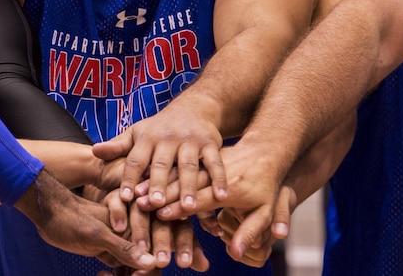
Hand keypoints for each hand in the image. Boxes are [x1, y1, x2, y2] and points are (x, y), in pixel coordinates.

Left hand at [16, 172, 157, 271]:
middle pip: (145, 263)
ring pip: (131, 267)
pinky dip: (115, 275)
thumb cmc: (71, 217)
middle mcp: (131, 233)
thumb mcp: (97, 235)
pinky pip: (119, 267)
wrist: (48, 212)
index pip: (152, 254)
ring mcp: (119, 242)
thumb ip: (124, 248)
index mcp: (133, 224)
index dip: (146, 271)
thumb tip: (151, 263)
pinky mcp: (106, 249)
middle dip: (134, 275)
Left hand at [92, 97, 226, 210]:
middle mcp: (168, 139)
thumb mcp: (137, 133)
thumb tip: (94, 152)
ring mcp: (190, 141)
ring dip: (188, 186)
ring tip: (188, 207)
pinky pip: (215, 163)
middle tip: (154, 205)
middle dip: (158, 184)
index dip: (129, 178)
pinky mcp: (211, 143)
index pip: (135, 160)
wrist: (194, 107)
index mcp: (147, 138)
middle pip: (161, 164)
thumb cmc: (160, 127)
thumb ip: (118, 146)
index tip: (125, 198)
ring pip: (188, 166)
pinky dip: (219, 179)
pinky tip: (221, 197)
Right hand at [100, 188, 209, 274]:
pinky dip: (119, 212)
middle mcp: (157, 202)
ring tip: (141, 248)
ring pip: (141, 211)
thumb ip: (185, 246)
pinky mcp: (114, 192)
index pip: (182, 227)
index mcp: (174, 211)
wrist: (110, 213)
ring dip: (141, 229)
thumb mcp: (166, 238)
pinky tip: (120, 227)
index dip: (184, 245)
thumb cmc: (145, 228)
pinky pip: (117, 199)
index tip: (184, 263)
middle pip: (162, 219)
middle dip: (163, 241)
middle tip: (163, 260)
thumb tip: (205, 265)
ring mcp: (135, 196)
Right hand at [149, 143, 290, 260]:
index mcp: (231, 186)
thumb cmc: (267, 185)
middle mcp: (214, 170)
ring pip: (174, 169)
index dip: (182, 206)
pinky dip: (158, 170)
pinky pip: (174, 161)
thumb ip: (251, 232)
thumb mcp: (267, 211)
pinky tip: (141, 179)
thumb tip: (236, 253)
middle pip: (182, 181)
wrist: (268, 148)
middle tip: (139, 204)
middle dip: (160, 193)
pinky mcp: (198, 152)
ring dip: (153, 181)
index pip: (203, 197)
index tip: (162, 215)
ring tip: (134, 193)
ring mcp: (205, 158)